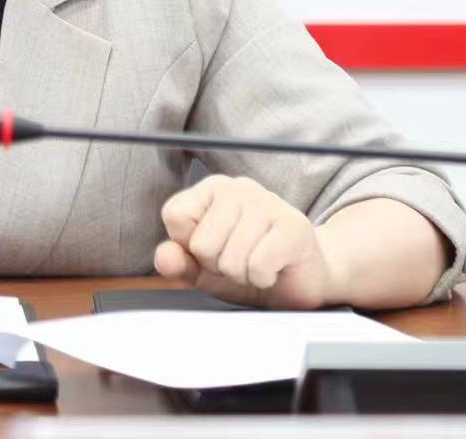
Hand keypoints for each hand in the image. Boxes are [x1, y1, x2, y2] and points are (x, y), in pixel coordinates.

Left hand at [154, 174, 337, 308]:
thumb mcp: (206, 270)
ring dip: (243, 274)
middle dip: (219, 265)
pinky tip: (273, 269)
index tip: (214, 249)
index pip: (175, 215)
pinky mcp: (293, 225)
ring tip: (257, 264)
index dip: (190, 246)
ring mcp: (268, 202)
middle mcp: (239, 187)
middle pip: (202, 243)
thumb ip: (180, 262)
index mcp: (213, 189)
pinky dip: (262, 278)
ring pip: (230, 258)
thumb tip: (164, 257)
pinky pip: (257, 265)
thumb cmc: (252, 267)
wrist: (301, 279)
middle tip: (241, 260)